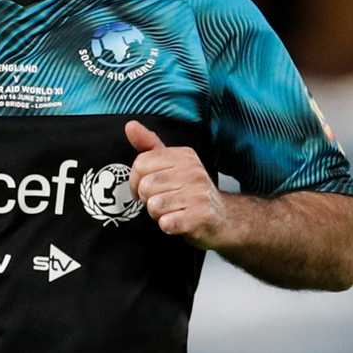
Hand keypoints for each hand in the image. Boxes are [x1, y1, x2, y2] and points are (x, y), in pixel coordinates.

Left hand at [125, 120, 230, 249]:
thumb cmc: (191, 192)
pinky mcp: (201, 217)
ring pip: (154, 206)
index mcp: (184, 156)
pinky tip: (179, 222)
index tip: (146, 187)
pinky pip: (166, 223)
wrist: (223, 219)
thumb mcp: (172, 164)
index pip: (140, 164)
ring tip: (173, 211)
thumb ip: (149, 146)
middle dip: (148, 199)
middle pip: (145, 186)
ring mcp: (199, 194)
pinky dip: (167, 226)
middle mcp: (193, 172)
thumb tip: (130, 125)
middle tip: (164, 202)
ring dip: (158, 214)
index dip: (136, 180)